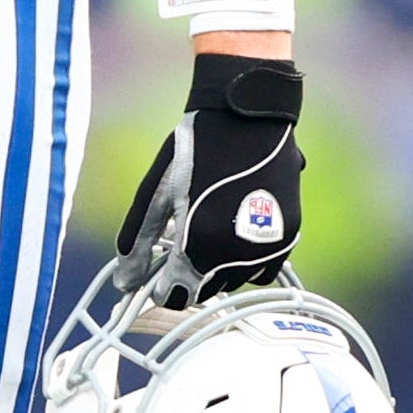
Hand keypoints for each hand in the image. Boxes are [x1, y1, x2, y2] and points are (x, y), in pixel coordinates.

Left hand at [115, 53, 302, 308]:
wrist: (248, 117)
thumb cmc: (196, 148)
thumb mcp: (158, 191)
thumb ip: (139, 240)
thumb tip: (123, 281)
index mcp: (201, 242)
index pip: (178, 295)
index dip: (163, 289)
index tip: (156, 278)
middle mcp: (238, 254)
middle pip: (206, 290)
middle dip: (188, 277)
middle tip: (179, 248)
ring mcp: (267, 248)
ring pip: (235, 283)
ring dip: (217, 271)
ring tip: (206, 233)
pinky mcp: (288, 238)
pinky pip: (263, 271)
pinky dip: (246, 264)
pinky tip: (233, 236)